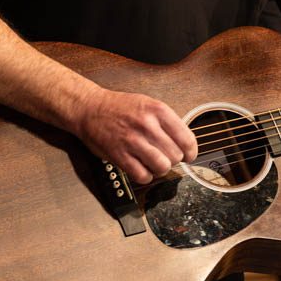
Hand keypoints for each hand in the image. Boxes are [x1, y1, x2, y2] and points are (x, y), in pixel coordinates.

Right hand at [70, 86, 196, 185]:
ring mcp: (132, 141)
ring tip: (154, 163)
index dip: (190, 152)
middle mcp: (147, 125)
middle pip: (175, 156)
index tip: (188, 156)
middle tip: (164, 157)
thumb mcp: (148, 105)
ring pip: (162, 167)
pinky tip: (141, 168)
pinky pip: (143, 176)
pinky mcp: (119, 155)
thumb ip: (167, 122)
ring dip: (160, 169)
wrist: (89, 108)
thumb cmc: (120, 108)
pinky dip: (145, 176)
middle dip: (172, 160)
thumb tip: (185, 144)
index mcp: (158, 111)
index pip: (187, 139)